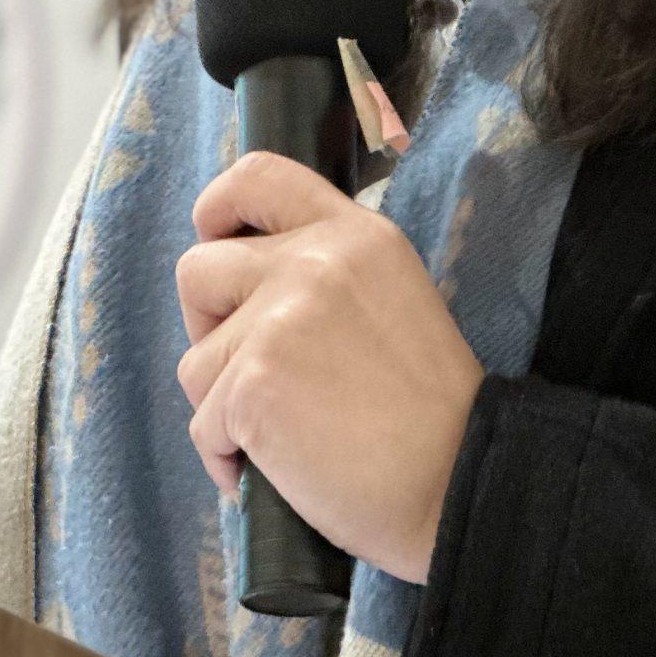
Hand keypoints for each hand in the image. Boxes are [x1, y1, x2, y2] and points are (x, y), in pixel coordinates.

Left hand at [175, 151, 484, 584]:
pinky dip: (227, 458)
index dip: (218, 208)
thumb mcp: (393, 298)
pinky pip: (203, 425)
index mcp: (354, 234)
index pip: (258, 176)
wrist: (458, 480)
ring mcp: (278, 320)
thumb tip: (245, 283)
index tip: (215, 242)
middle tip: (255, 373)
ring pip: (197, 360)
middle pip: (198, 270)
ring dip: (223, 406)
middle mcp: (312, 261)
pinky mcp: (253, 384)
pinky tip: (276, 470)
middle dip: (208, 328)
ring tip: (287, 434)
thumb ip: (327, 274)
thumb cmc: (430, 413)